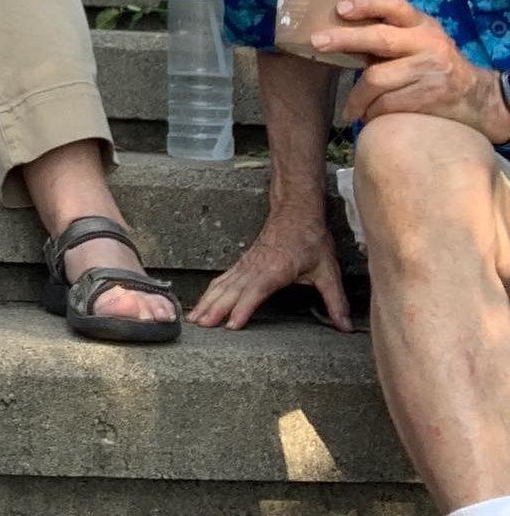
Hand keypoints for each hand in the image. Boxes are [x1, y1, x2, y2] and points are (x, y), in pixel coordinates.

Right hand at [188, 210, 350, 330]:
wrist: (296, 211)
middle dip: (214, 308)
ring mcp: (246, 264)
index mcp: (275, 270)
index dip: (242, 309)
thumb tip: (346, 327)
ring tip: (194, 318)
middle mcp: (256, 267)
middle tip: (200, 326)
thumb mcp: (327, 271)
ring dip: (207, 301)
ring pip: (222, 284)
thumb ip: (335, 301)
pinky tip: (203, 301)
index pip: (255, 292)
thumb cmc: (311, 239)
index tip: (230, 325)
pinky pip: (223, 279)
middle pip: (231, 290)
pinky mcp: (243, 263)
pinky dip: (210, 291)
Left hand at [316, 0, 507, 138]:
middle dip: (344, 39)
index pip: (393, 4)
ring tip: (349, 108)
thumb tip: (331, 32)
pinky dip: (371, 111)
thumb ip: (384, 32)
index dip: (366, 4)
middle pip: (379, 38)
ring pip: (376, 79)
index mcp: (419, 23)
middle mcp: (425, 42)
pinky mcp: (427, 96)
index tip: (340, 8)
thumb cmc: (428, 62)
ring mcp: (427, 69)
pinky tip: (368, 116)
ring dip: (355, 97)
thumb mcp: (414, 38)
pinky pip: (385, 104)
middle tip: (317, 43)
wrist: (473, 95)